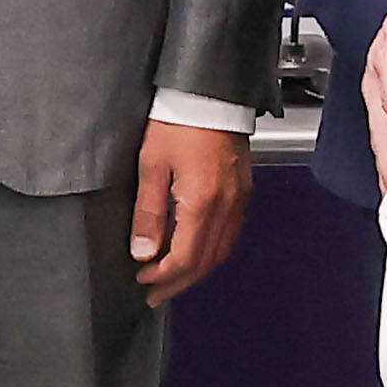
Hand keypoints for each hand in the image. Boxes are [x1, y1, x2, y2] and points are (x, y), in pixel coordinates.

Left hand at [129, 117, 250, 305]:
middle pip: (205, 261)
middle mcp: (227, 206)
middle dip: (179, 282)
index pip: (185, 258)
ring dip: (196, 270)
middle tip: (155, 294)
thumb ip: (148, 213)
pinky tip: (194, 250)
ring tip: (172, 278)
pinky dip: (210, 251)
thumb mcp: (151, 165)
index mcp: (202, 202)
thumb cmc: (178, 121)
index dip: (163, 276)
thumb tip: (143, 252)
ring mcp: (239, 199)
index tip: (142, 280)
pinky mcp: (243, 191)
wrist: (209, 92)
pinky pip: (230, 233)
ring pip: (220, 251)